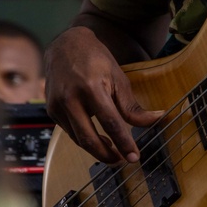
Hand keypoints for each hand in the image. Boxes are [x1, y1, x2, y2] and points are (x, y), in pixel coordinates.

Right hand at [45, 25, 161, 164]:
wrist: (65, 45)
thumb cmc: (95, 60)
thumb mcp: (118, 78)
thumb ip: (132, 106)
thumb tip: (156, 120)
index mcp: (90, 87)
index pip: (110, 123)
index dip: (124, 142)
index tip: (134, 157)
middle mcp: (70, 98)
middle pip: (89, 138)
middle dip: (107, 155)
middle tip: (122, 160)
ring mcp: (57, 105)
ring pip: (78, 139)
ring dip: (96, 149)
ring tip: (113, 150)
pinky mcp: (51, 110)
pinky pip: (70, 132)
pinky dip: (85, 139)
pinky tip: (96, 137)